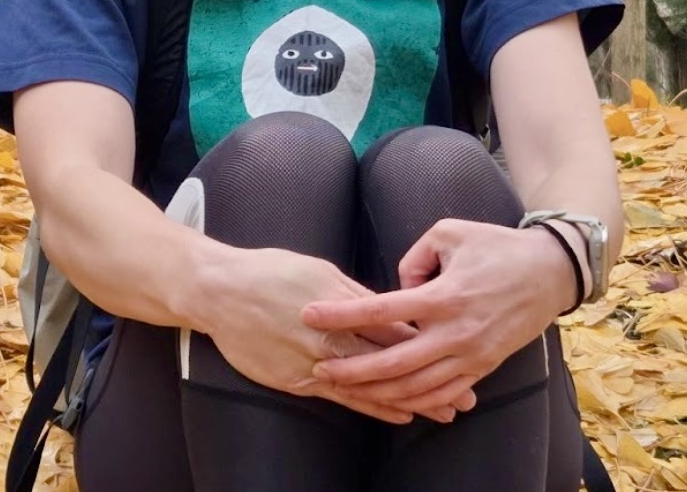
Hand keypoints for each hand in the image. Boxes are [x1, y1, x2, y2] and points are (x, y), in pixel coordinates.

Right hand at [193, 247, 475, 424]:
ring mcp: (315, 360)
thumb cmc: (268, 272)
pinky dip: (374, 407)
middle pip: (393, 361)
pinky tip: (398, 415)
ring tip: (443, 412)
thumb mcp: (317, 271)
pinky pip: (343, 398)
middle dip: (432, 379)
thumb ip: (353, 295)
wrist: (219, 291)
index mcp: (342, 303)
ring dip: (410, 400)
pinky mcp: (297, 379)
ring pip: (372, 385)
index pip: (395, 326)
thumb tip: (386, 306)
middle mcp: (332, 335)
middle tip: (467, 396)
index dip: (430, 342)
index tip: (461, 349)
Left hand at [299, 219, 575, 415]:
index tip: (309, 315)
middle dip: (352, 370)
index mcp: (443, 296)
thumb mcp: (449, 233)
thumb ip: (413, 257)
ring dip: (378, 392)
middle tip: (319, 368)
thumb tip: (396, 285)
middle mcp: (455, 332)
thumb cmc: (497, 246)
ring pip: (417, 387)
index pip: (380, 310)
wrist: (551, 272)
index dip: (341, 315)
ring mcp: (471, 355)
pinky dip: (415, 402)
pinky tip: (389, 401)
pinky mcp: (484, 368)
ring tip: (345, 389)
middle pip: (394, 362)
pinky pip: (444, 394)